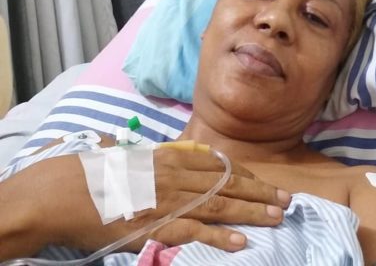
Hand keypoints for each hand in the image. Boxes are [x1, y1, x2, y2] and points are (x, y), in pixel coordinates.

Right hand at [0, 146, 290, 258]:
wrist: (65, 191)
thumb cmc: (99, 173)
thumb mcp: (137, 157)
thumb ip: (164, 157)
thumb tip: (184, 154)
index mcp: (172, 158)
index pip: (220, 166)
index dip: (246, 175)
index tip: (265, 182)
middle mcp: (177, 175)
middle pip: (229, 183)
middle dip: (260, 192)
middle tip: (287, 198)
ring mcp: (170, 200)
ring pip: (221, 204)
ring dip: (253, 211)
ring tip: (278, 216)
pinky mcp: (157, 225)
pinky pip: (197, 231)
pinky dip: (221, 237)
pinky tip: (242, 243)